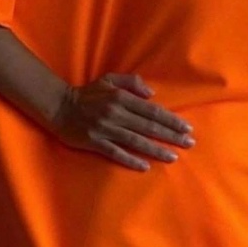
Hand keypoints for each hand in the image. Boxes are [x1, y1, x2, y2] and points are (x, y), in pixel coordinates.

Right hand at [50, 72, 194, 170]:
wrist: (58, 106)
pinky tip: (145, 166)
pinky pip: (116, 153)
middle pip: (149, 127)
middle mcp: (116, 113)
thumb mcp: (109, 80)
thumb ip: (131, 82)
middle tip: (189, 143)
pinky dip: (131, 160)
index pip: (152, 111)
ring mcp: (105, 129)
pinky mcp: (94, 142)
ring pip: (136, 141)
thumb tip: (152, 94)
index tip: (187, 128)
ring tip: (173, 157)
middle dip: (171, 136)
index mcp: (121, 98)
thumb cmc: (87, 94)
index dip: (171, 120)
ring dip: (156, 150)